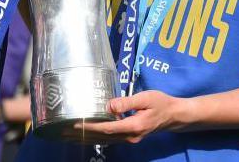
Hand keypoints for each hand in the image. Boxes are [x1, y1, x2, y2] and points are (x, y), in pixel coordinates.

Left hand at [67, 91, 188, 143]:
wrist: (174, 115)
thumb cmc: (161, 103)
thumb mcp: (146, 97)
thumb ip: (127, 102)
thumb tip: (109, 105)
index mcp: (134, 126)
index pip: (107, 128)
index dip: (90, 126)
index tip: (75, 123)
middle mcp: (130, 136)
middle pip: (102, 137)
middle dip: (83, 134)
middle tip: (64, 130)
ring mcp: (130, 139)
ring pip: (105, 140)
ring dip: (87, 137)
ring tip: (70, 134)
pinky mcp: (130, 136)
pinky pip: (110, 139)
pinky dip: (96, 136)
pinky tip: (86, 134)